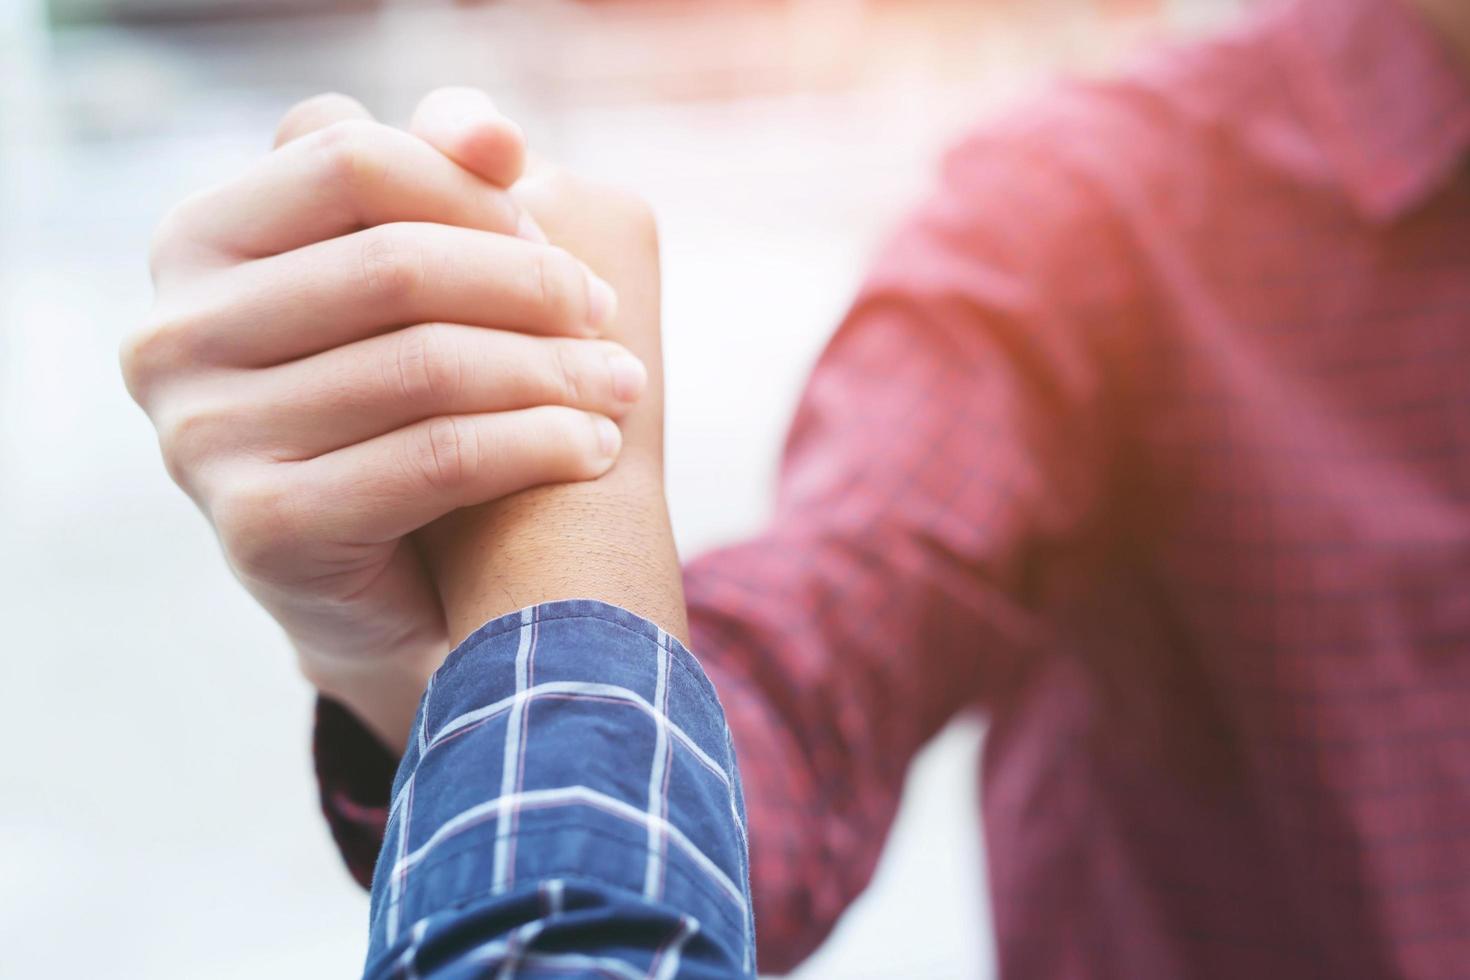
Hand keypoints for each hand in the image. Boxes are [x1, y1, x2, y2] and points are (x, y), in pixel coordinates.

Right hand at [121, 90, 646, 748]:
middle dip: (529, 285)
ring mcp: (202, 435)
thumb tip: (495, 135)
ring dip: (554, 372)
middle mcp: (173, 333)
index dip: (471, 191)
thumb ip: (438, 181)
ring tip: (621, 386)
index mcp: (197, 244)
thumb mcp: (412, 283)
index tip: (552, 234)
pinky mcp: (260, 526)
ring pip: (426, 364)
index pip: (349, 159)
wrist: (392, 586)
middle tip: (604, 317)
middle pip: (395, 263)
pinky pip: (437, 458)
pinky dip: (538, 444)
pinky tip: (593, 448)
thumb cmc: (406, 408)